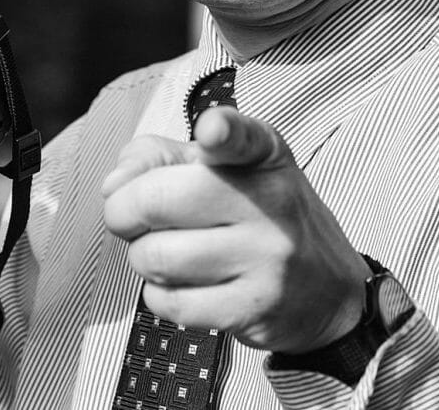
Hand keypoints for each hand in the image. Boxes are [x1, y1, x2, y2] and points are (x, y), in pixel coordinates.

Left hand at [100, 107, 366, 353]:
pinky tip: (184, 284)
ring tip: (169, 252)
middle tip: (133, 218)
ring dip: (143, 257)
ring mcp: (266, 257)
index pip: (242, 136)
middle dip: (124, 212)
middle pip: (156, 200)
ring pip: (155, 257)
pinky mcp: (254, 307)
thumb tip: (113, 185)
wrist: (325, 290)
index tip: (211, 132)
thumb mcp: (224, 169)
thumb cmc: (256, 216)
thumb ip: (160, 157)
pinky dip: (159, 294)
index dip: (221, 131)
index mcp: (264, 153)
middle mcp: (271, 200)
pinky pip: (168, 302)